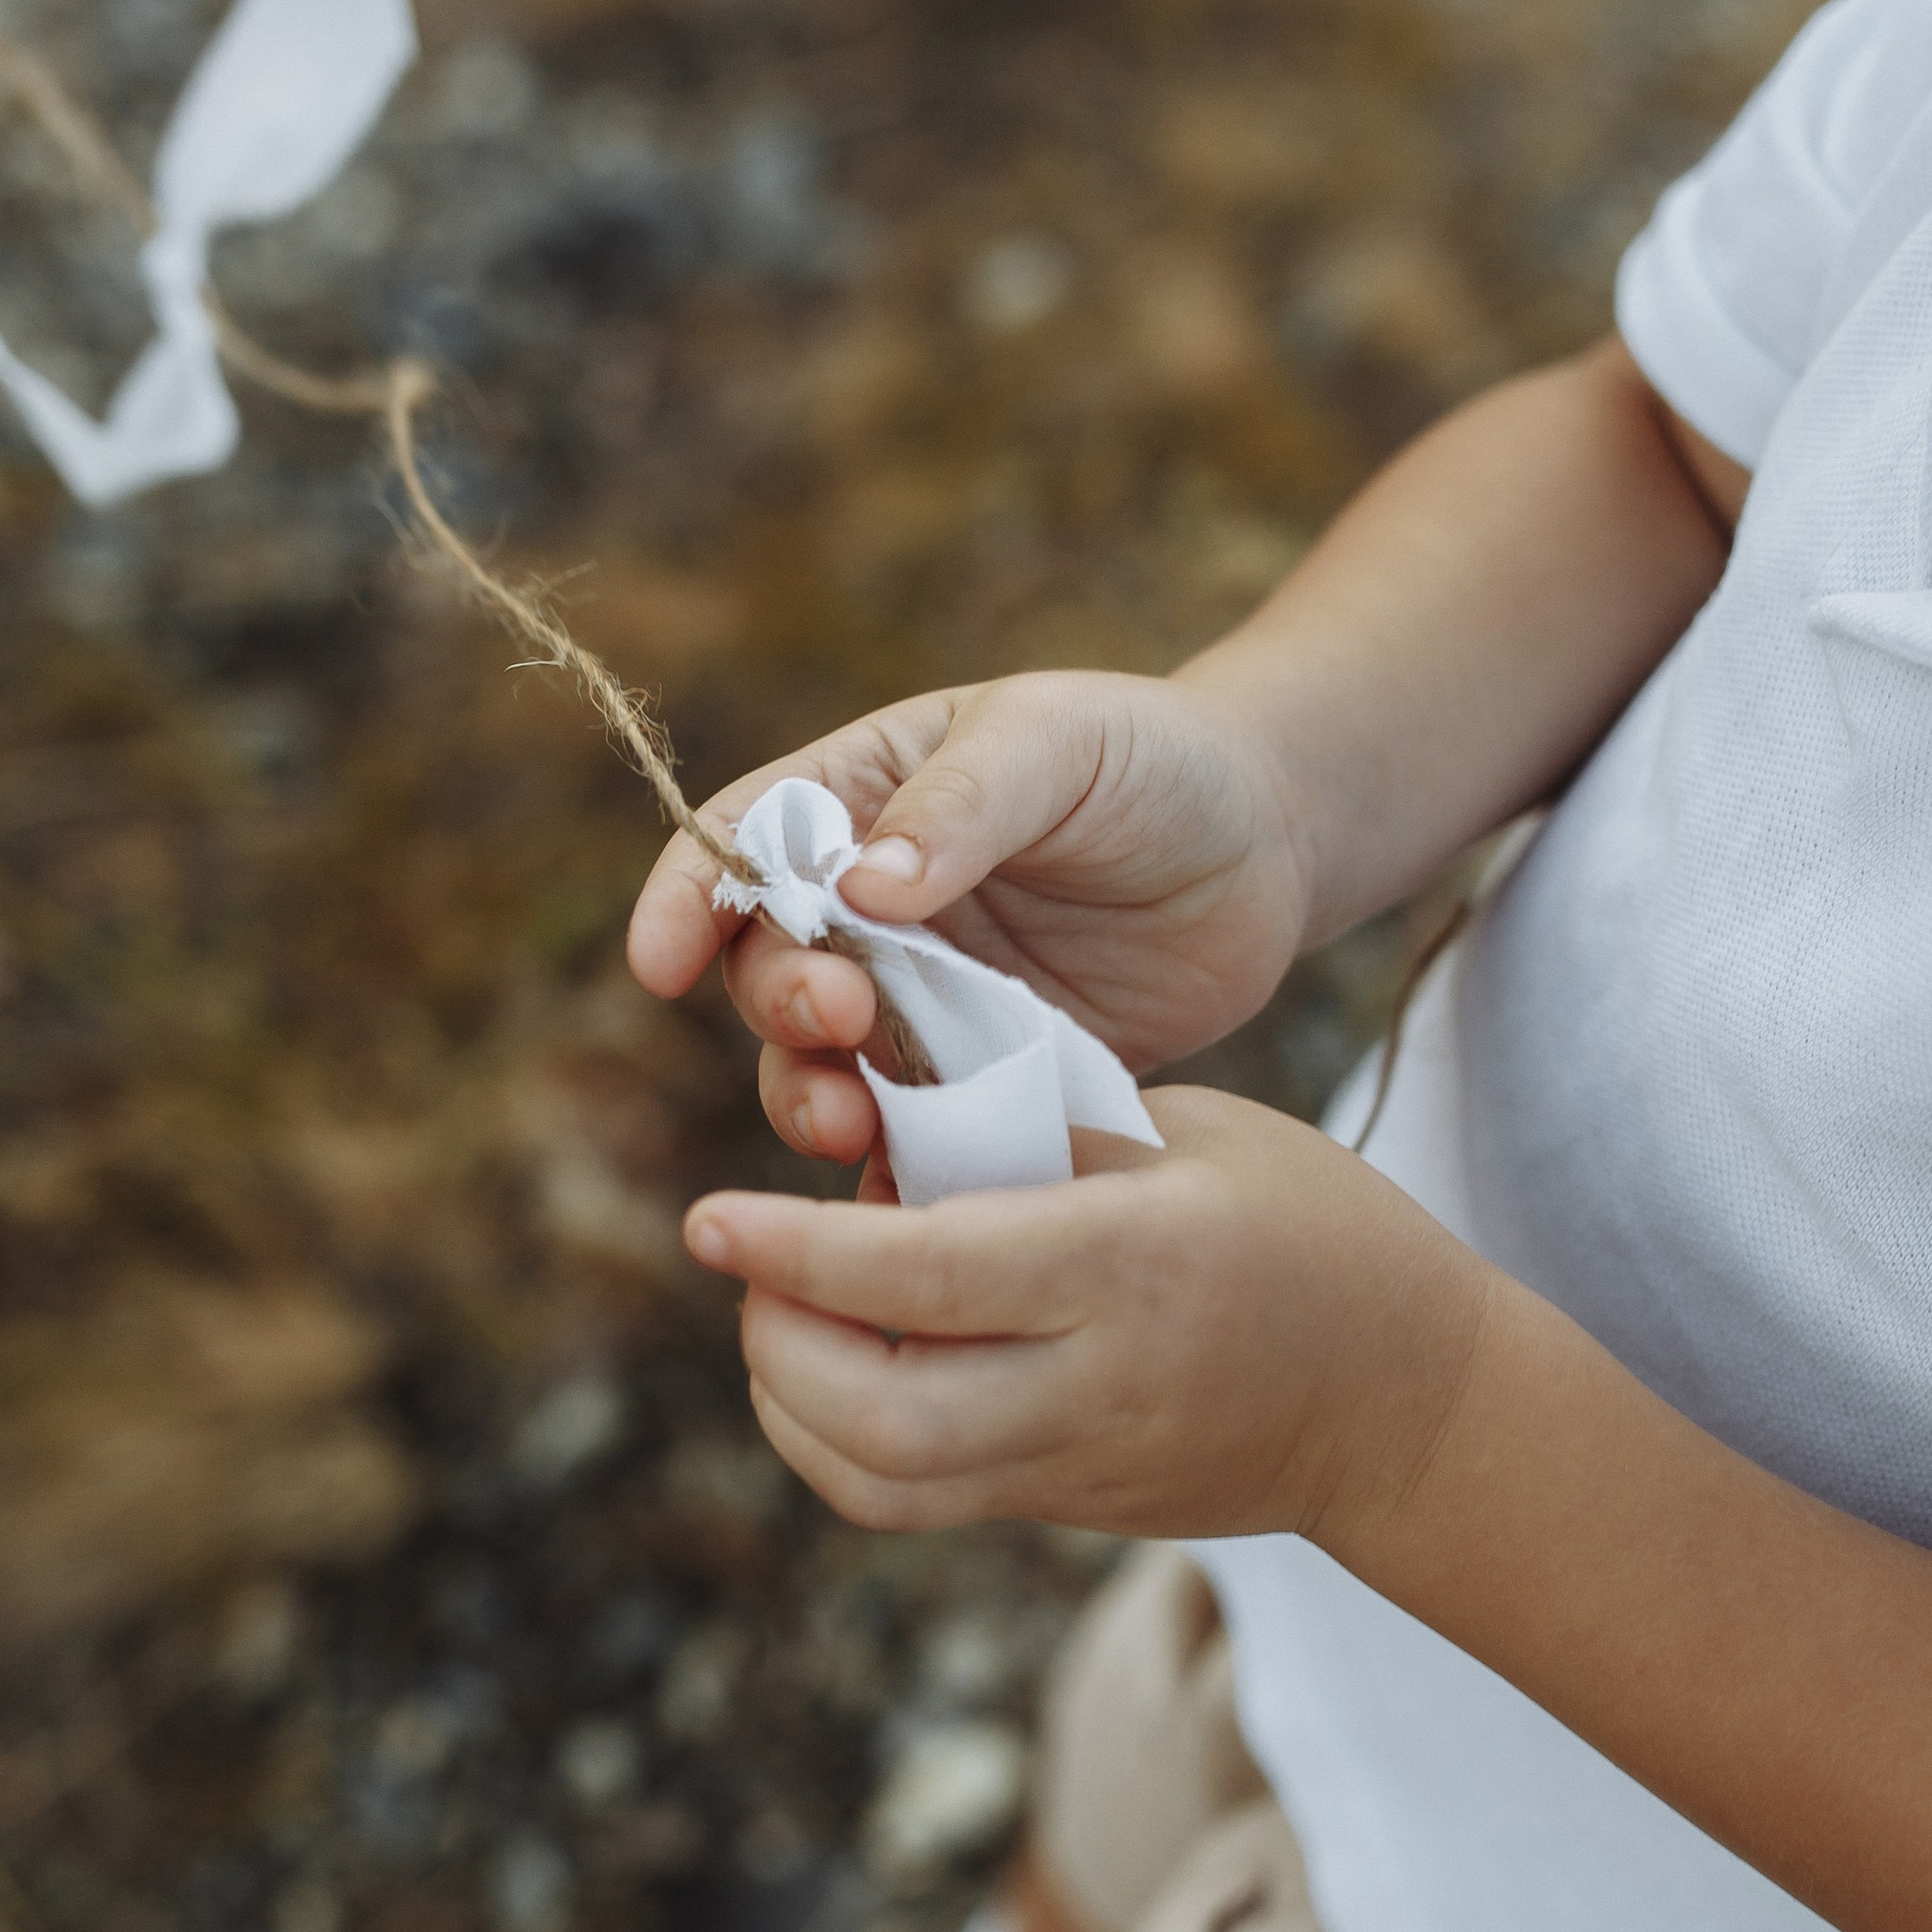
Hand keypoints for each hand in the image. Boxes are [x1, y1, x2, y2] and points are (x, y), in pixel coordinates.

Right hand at [627, 672, 1311, 1173]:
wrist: (1272, 841)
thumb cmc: (1153, 757)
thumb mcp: (1055, 741)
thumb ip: (961, 804)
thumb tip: (859, 887)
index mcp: (860, 798)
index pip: (737, 847)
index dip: (683, 902)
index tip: (659, 963)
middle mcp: (870, 911)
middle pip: (766, 973)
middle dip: (777, 1004)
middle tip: (844, 1014)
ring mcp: (923, 1002)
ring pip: (823, 1069)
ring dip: (813, 1100)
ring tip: (853, 1121)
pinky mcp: (985, 1081)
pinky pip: (917, 1137)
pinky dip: (899, 1169)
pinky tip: (911, 1190)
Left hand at [680, 1087, 1490, 1548]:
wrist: (1413, 1406)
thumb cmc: (1314, 1231)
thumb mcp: (1194, 1136)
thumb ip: (1042, 1140)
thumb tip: (892, 1150)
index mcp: (1131, 1263)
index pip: (925, 1274)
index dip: (797, 1252)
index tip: (711, 1215)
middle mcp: (1097, 1381)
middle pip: (878, 1416)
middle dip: (777, 1343)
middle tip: (753, 1267)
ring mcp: (1082, 1464)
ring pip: (883, 1480)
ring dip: (795, 1404)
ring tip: (787, 1315)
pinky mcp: (1071, 1510)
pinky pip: (921, 1498)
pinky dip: (845, 1441)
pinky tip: (846, 1364)